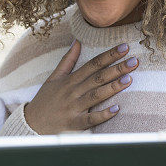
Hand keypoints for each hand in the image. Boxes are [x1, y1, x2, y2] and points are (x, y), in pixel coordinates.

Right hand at [23, 41, 137, 134]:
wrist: (31, 123)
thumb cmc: (45, 100)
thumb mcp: (54, 77)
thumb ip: (67, 60)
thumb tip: (77, 41)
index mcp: (70, 80)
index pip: (92, 64)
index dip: (109, 55)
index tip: (124, 47)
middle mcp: (73, 92)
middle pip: (97, 77)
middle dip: (116, 68)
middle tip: (134, 61)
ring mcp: (73, 108)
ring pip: (96, 96)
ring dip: (112, 87)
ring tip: (129, 79)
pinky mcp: (74, 124)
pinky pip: (90, 119)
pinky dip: (103, 114)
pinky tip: (116, 109)